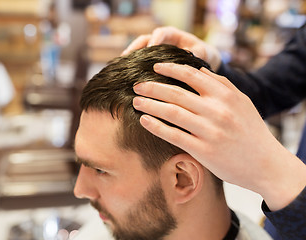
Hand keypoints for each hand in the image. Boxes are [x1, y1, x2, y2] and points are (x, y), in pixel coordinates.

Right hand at [122, 26, 221, 70]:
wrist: (201, 61)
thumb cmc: (202, 55)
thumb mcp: (202, 53)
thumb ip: (197, 54)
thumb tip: (192, 56)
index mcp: (172, 35)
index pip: (160, 33)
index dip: (155, 40)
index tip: (150, 49)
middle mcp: (160, 41)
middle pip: (144, 40)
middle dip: (135, 48)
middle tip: (126, 57)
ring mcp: (153, 50)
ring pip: (138, 51)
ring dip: (130, 58)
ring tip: (121, 67)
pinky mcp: (150, 61)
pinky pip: (139, 61)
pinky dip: (133, 67)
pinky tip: (126, 77)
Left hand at [132, 63, 305, 210]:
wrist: (266, 165)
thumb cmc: (252, 131)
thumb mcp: (243, 102)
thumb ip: (222, 84)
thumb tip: (199, 70)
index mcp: (225, 95)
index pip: (191, 75)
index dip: (170, 69)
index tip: (154, 67)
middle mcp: (216, 110)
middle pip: (176, 93)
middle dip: (152, 87)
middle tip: (137, 85)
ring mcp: (209, 131)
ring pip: (172, 112)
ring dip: (150, 105)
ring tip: (136, 101)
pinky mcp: (203, 150)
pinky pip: (173, 135)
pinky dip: (156, 126)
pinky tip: (144, 120)